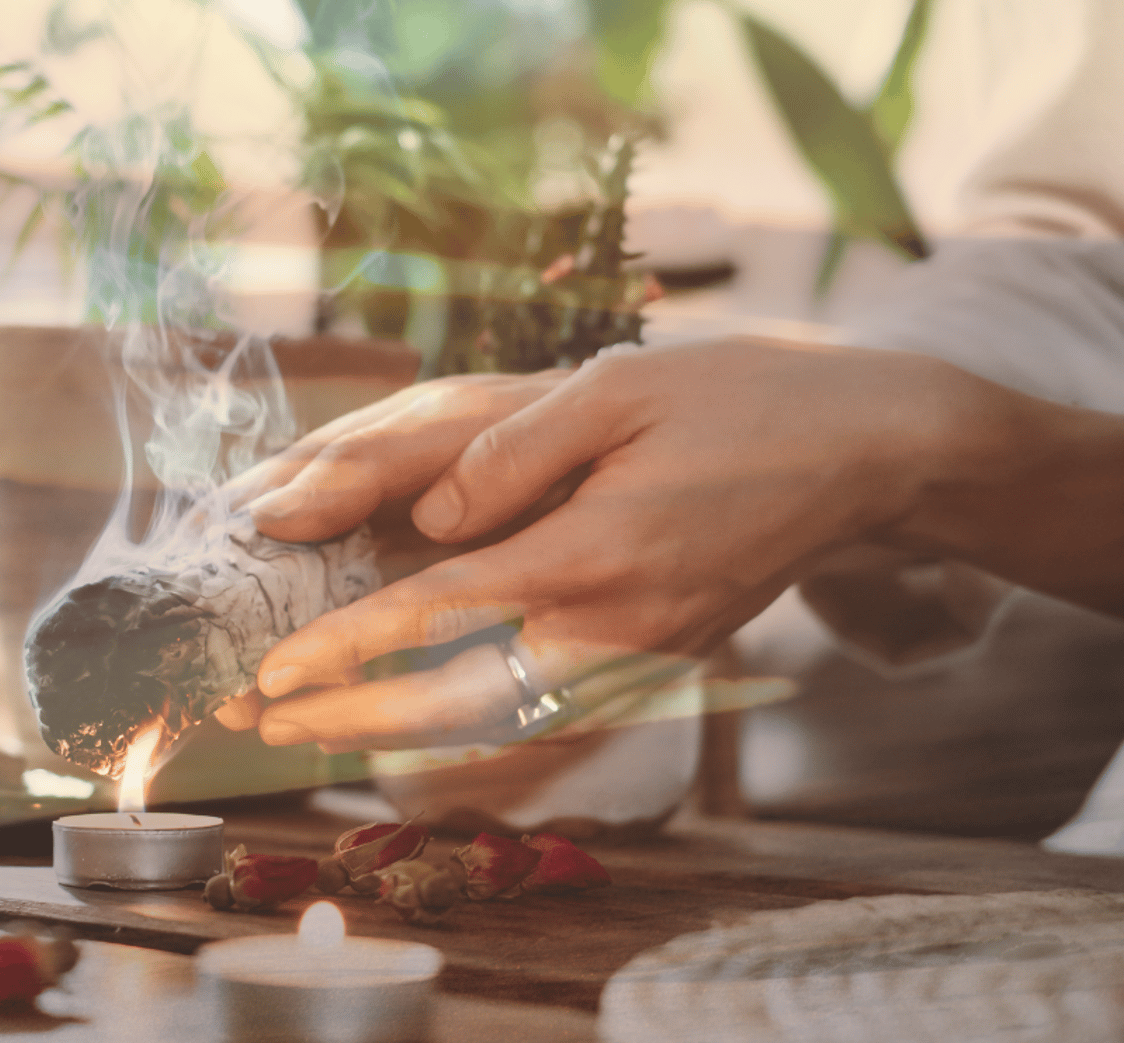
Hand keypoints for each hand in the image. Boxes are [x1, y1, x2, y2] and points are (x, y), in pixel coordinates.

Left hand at [228, 338, 982, 751]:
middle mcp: (616, 626)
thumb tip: (433, 511)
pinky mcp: (656, 662)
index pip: (440, 615)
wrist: (861, 454)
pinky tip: (412, 726)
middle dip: (352, 722)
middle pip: (457, 703)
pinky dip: (470, 731)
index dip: (347, 647)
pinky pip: (546, 715)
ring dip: (399, 737)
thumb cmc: (738, 402)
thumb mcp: (623, 387)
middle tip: (262, 727)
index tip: (273, 672)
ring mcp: (641, 657)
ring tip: (311, 736)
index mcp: (594, 552)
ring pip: (501, 726)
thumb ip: (516, 449)